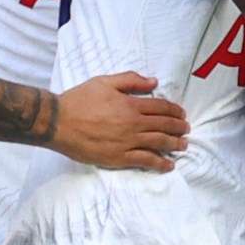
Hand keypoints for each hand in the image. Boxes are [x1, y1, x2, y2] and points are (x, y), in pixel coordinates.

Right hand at [50, 71, 189, 172]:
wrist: (57, 122)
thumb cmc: (78, 100)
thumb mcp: (104, 82)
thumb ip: (130, 80)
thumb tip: (154, 82)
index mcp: (130, 104)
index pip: (161, 107)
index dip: (174, 110)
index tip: (181, 113)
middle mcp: (133, 124)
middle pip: (164, 125)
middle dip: (179, 127)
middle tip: (186, 129)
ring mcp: (127, 142)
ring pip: (159, 143)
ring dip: (175, 144)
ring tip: (183, 145)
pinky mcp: (119, 157)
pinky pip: (145, 161)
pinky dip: (160, 163)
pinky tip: (168, 165)